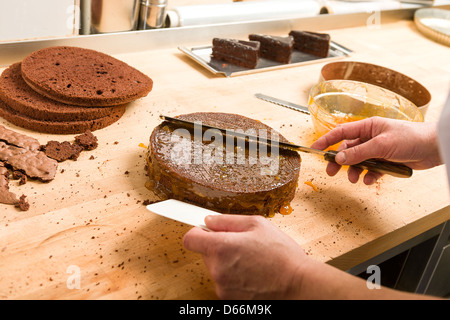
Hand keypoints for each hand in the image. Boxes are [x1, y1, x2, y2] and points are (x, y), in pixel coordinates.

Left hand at [183, 214, 307, 298]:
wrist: (298, 285)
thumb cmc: (282, 255)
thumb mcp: (257, 225)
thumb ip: (228, 220)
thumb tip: (210, 220)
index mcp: (221, 247)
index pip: (190, 239)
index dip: (198, 231)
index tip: (205, 230)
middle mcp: (217, 269)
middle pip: (205, 252)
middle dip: (218, 246)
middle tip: (241, 244)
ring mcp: (222, 287)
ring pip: (215, 267)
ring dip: (227, 262)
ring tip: (251, 260)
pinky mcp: (229, 299)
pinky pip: (224, 281)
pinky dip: (234, 276)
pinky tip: (252, 273)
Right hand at [310, 117, 441, 184]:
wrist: (434, 147)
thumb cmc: (411, 137)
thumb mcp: (381, 145)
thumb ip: (359, 153)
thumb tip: (339, 159)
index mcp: (368, 127)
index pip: (341, 132)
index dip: (326, 140)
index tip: (315, 149)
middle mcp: (371, 137)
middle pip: (348, 150)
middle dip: (339, 161)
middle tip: (331, 172)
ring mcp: (378, 150)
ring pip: (359, 162)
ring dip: (355, 171)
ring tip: (355, 179)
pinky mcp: (386, 161)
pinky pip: (372, 170)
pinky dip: (369, 176)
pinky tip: (370, 180)